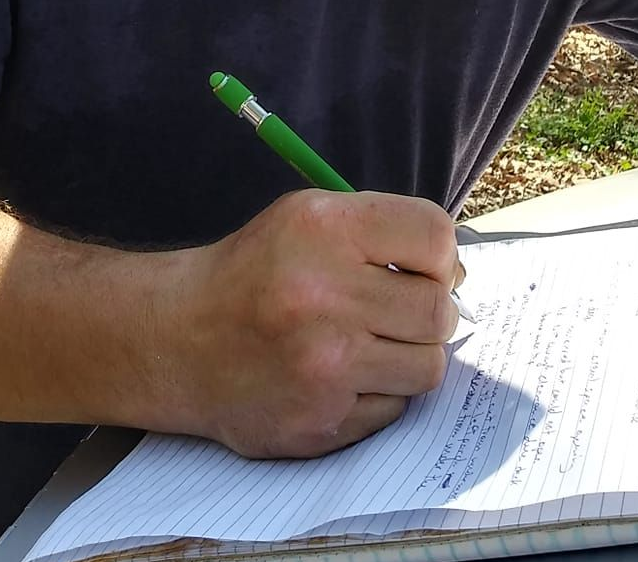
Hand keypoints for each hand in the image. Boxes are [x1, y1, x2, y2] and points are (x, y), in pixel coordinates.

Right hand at [161, 190, 462, 457]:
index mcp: (325, 229)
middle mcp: (325, 295)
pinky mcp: (321, 420)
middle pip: (439, 309)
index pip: (434, 236)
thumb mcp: (307, 216)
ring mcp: (324, 366)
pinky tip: (343, 375)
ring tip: (371, 342)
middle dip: (430, 309)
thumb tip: (457, 271)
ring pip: (428, 366)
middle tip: (399, 309)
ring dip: (409, 354)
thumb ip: (381, 229)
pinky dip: (380, 393)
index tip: (423, 267)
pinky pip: (395, 409)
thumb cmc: (256, 271)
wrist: (180, 338)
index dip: (439, 255)